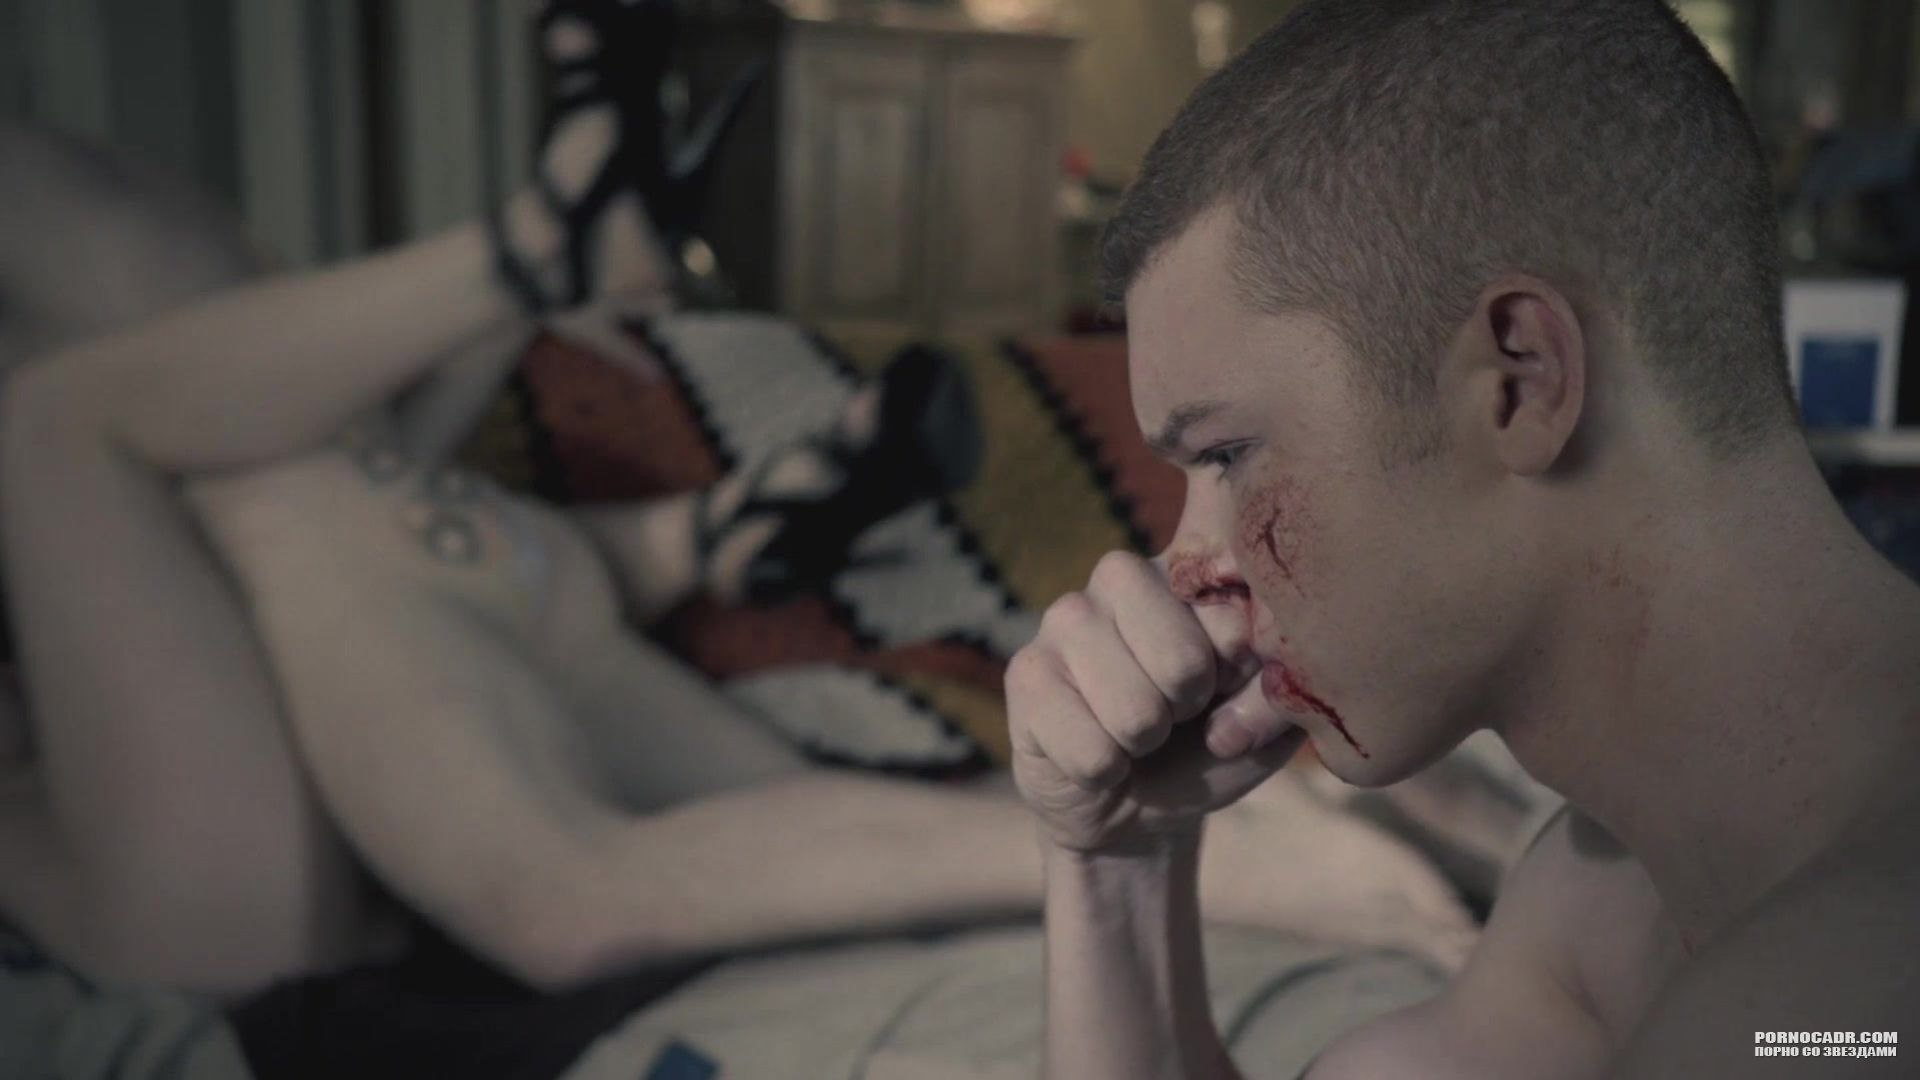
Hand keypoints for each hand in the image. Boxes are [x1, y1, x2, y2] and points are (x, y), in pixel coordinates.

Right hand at [1006, 551, 1304, 853]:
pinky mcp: (1024, 673)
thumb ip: (1277, 687)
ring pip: (1136, 711)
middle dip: (1189, 711)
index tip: (1225, 683)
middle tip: (1174, 712)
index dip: (1241, 675)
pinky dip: (1105, 773)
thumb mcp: (1264, 719)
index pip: (1236, 620)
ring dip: (1145, 744)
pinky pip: (1091, 751)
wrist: (1141, 808)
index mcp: (1188, 570)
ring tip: (1135, 733)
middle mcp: (1119, 575)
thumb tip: (1242, 673)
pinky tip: (1096, 755)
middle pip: (1184, 663)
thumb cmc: (1208, 746)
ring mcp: (1063, 618)